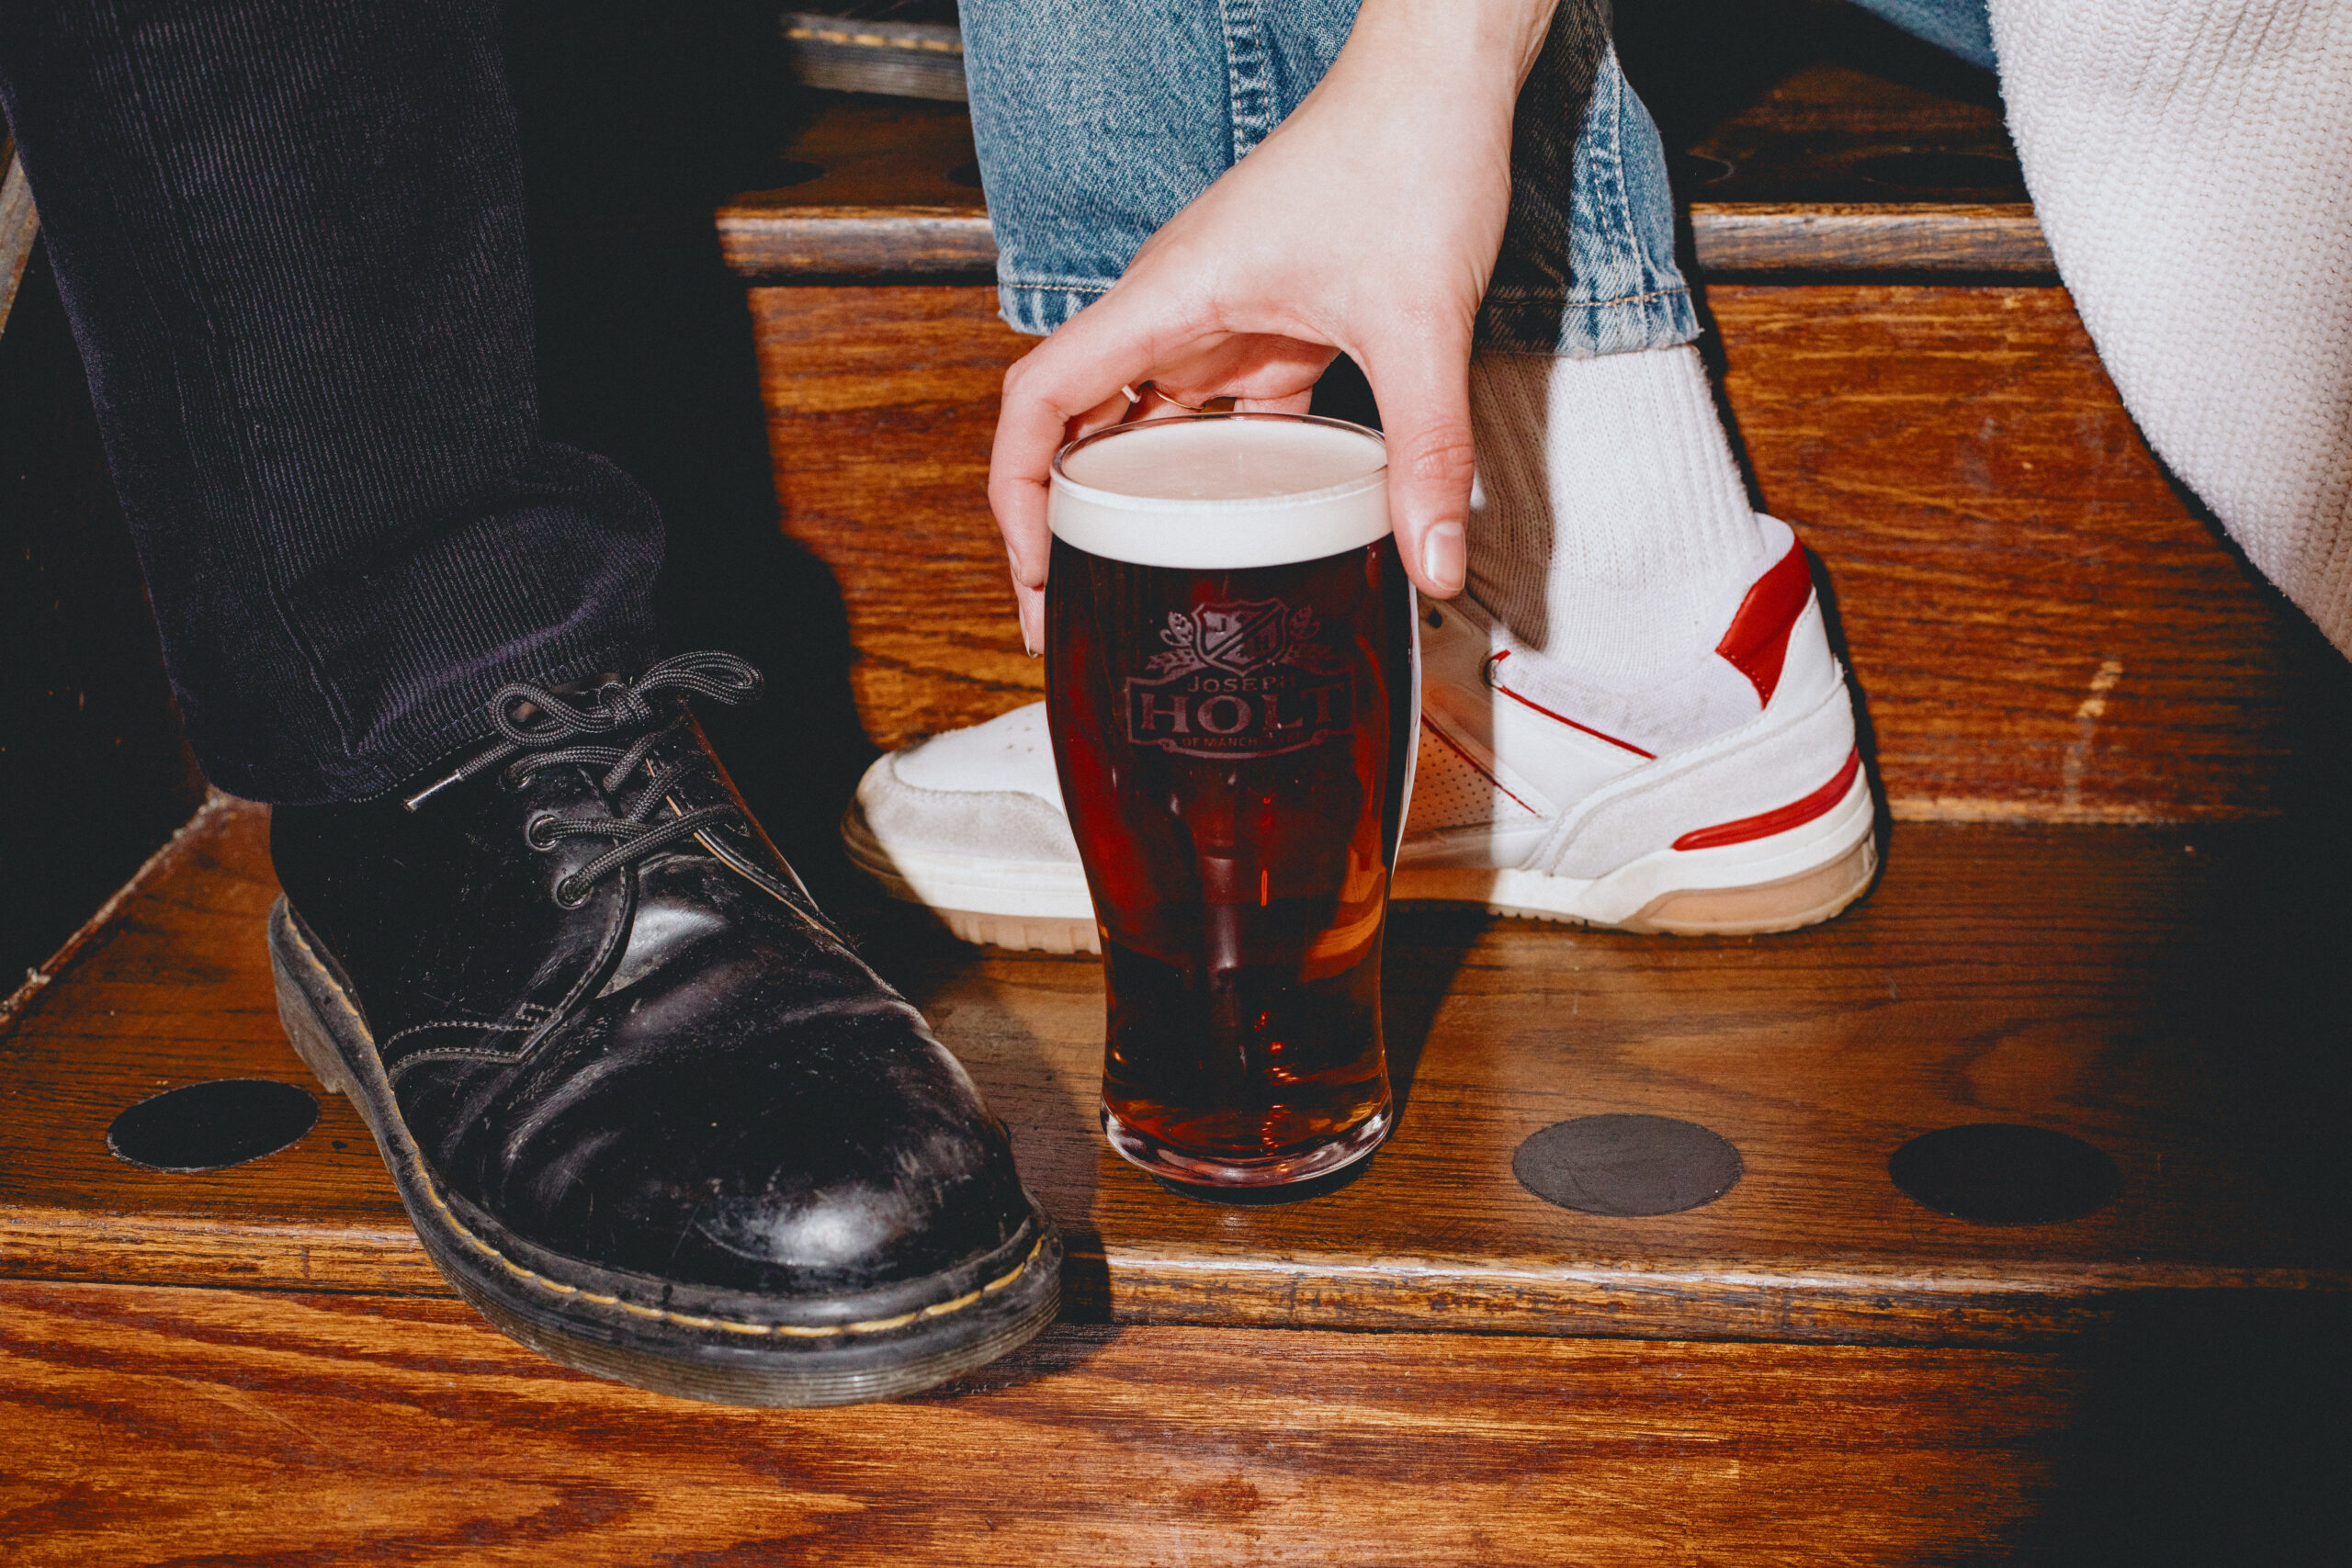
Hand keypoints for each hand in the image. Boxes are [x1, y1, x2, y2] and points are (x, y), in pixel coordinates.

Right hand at [987, 0, 1558, 652]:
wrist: (1441, 75)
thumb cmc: (1406, 154)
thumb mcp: (1417, 321)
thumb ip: (1427, 448)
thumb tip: (1433, 563)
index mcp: (1167, 298)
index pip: (1039, 400)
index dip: (1016, 492)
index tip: (1035, 569)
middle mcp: (1174, 308)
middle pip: (1076, 425)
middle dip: (1059, 520)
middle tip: (1071, 612)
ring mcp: (1218, 316)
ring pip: (1143, 421)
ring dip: (1131, 501)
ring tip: (1133, 586)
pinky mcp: (1268, 324)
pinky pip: (1219, 412)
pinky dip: (1219, 471)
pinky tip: (1246, 527)